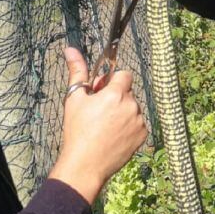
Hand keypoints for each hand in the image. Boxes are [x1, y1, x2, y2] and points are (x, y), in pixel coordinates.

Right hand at [48, 47, 147, 204]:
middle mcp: (132, 105)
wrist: (85, 164)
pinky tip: (113, 136)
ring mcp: (139, 121)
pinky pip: (138, 123)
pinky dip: (128, 126)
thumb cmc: (77, 131)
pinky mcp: (143, 135)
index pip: (124, 74)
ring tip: (104, 126)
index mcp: (116, 93)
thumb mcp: (74, 99)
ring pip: (133, 108)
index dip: (112, 81)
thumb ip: (77, 72)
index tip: (101, 92)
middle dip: (116, 97)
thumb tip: (70, 49)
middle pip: (128, 92)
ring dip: (123, 112)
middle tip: (99, 111)